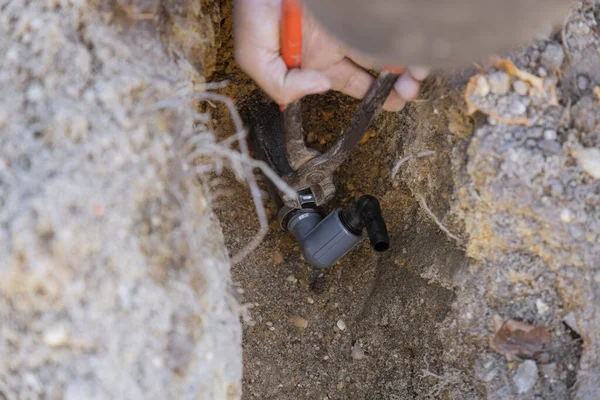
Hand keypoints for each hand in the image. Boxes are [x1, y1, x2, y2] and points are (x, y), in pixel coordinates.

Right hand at [234, 0, 427, 110]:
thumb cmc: (252, 8)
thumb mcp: (254, 58)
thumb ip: (282, 85)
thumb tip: (321, 87)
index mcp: (317, 59)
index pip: (353, 83)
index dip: (375, 96)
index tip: (393, 103)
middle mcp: (338, 40)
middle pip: (377, 65)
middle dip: (399, 81)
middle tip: (411, 89)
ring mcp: (349, 17)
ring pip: (387, 40)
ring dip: (406, 57)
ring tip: (418, 69)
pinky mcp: (356, 2)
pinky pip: (384, 14)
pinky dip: (403, 27)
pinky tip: (412, 39)